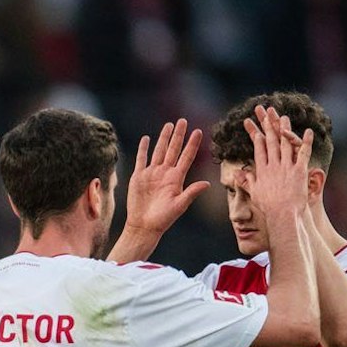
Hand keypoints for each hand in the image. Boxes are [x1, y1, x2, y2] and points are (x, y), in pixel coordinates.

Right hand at [121, 119, 210, 246]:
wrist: (144, 225)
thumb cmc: (163, 219)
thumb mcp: (179, 206)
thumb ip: (191, 193)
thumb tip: (207, 183)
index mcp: (176, 178)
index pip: (186, 156)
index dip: (192, 144)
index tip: (198, 131)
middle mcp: (165, 173)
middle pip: (173, 149)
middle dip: (178, 135)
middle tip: (183, 120)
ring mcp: (152, 174)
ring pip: (159, 151)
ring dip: (163, 138)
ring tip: (169, 125)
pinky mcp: (139, 177)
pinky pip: (142, 159)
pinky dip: (143, 149)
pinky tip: (147, 139)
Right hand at [244, 106, 313, 221]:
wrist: (282, 214)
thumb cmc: (268, 206)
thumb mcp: (254, 193)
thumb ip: (246, 180)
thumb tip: (236, 172)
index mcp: (262, 170)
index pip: (258, 148)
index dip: (256, 134)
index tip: (253, 125)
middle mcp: (273, 165)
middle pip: (270, 141)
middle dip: (268, 125)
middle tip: (266, 112)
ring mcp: (286, 167)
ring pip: (285, 143)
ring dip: (285, 128)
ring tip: (284, 116)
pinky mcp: (299, 170)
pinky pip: (303, 152)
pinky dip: (306, 141)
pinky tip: (308, 130)